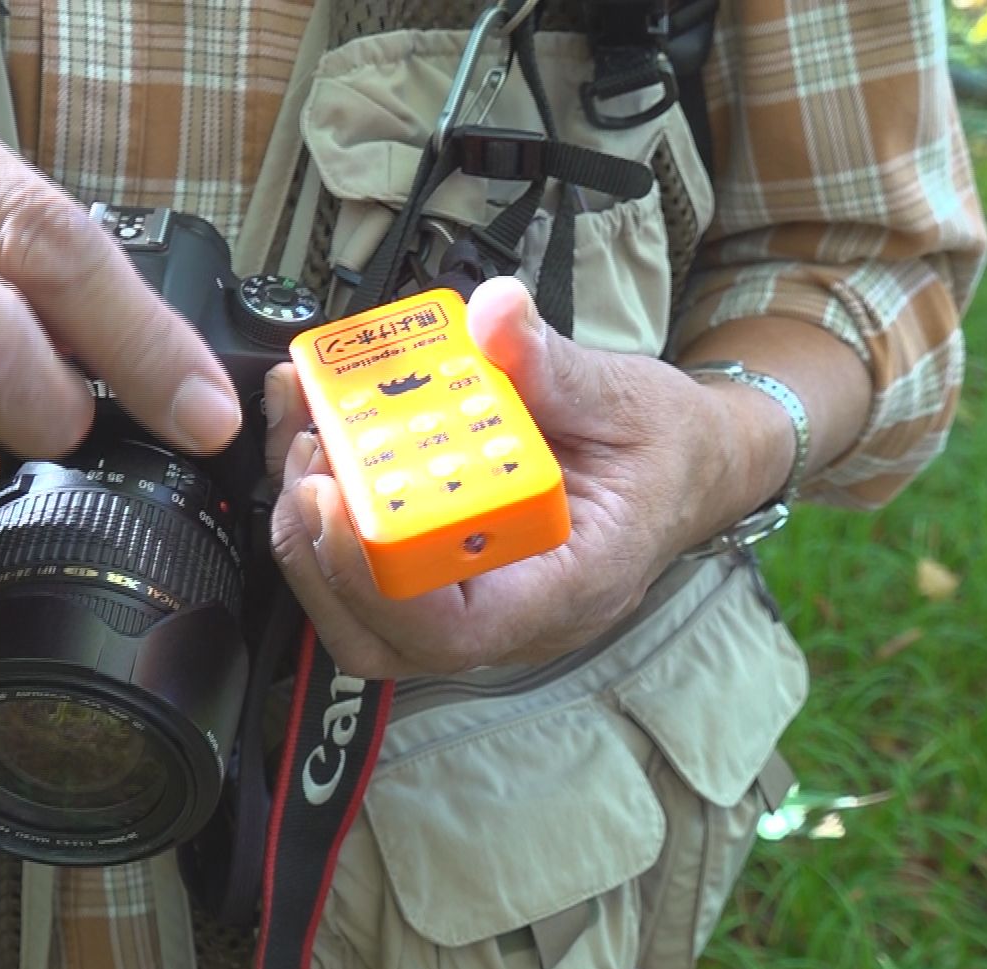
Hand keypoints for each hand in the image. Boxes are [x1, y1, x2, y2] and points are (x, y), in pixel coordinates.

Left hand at [261, 277, 765, 678]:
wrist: (682, 469)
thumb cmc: (660, 449)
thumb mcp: (624, 397)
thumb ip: (552, 364)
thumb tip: (495, 313)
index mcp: (566, 587)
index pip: (453, 629)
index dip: (376, 576)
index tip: (338, 494)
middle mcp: (509, 616)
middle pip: (380, 636)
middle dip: (320, 547)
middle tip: (306, 447)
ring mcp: (470, 604)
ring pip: (357, 615)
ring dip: (308, 532)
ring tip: (303, 432)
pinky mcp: (440, 576)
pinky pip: (363, 574)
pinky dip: (322, 512)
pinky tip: (314, 432)